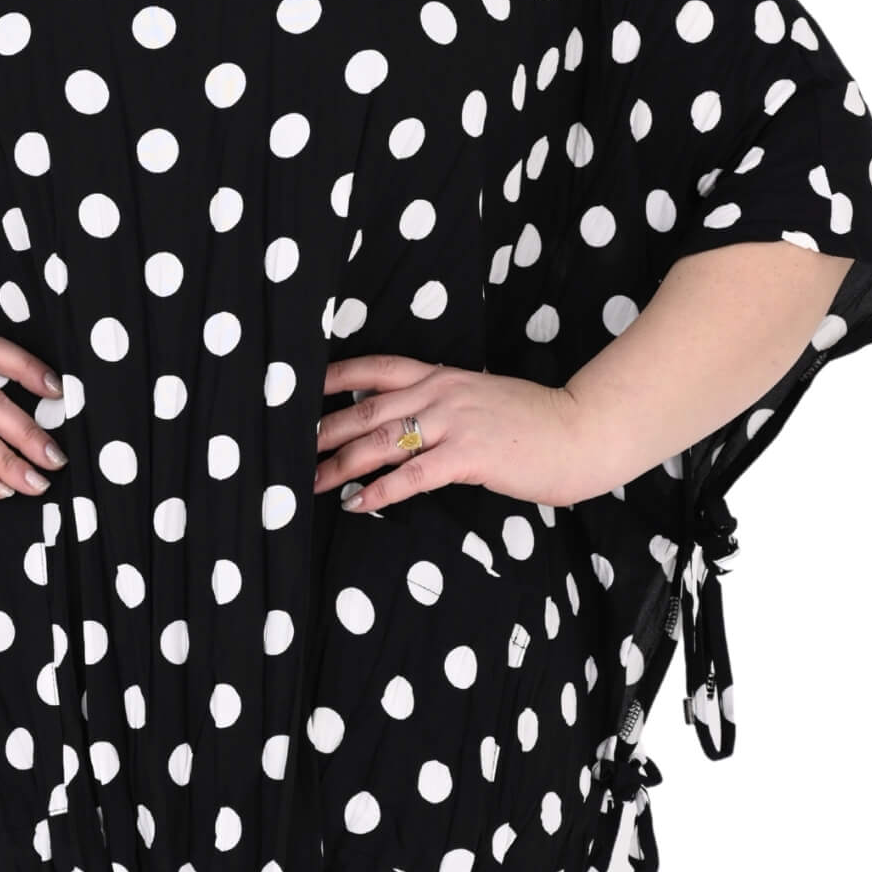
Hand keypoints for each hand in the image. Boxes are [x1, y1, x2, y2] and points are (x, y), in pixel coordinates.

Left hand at [312, 354, 582, 514]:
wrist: (579, 431)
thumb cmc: (532, 421)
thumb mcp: (479, 398)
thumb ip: (442, 403)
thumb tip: (403, 420)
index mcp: (442, 377)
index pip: (377, 367)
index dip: (336, 377)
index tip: (300, 390)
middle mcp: (441, 393)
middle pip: (368, 408)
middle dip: (325, 430)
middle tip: (291, 449)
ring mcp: (454, 422)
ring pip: (382, 440)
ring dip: (342, 464)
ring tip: (313, 482)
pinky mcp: (469, 455)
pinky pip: (414, 474)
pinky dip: (382, 491)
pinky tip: (359, 504)